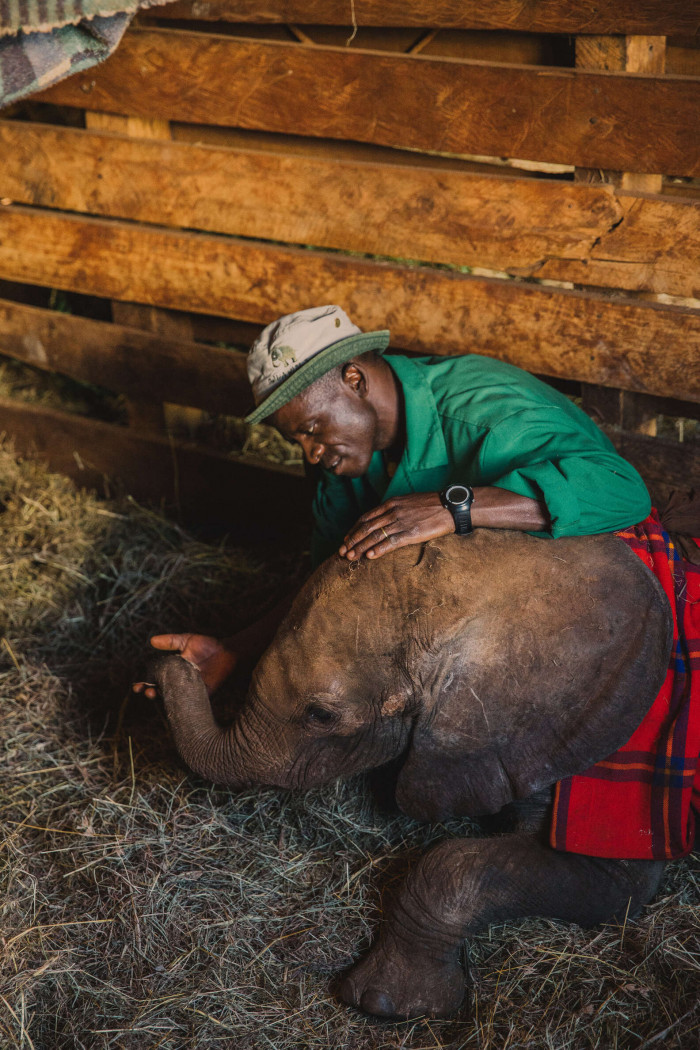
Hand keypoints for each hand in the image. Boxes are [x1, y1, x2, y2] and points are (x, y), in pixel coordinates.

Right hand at [132, 633, 235, 697]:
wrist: (227, 652)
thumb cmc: (207, 646)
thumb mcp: (187, 641)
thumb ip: (171, 641)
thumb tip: (152, 641)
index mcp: (173, 670)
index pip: (155, 679)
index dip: (145, 683)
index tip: (137, 686)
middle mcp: (179, 681)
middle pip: (161, 691)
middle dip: (150, 693)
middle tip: (146, 691)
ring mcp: (190, 689)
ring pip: (172, 698)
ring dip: (162, 698)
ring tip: (156, 694)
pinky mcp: (202, 694)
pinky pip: (190, 702)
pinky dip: (181, 703)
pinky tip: (174, 701)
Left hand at [339, 492, 453, 560]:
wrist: (450, 506)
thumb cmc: (431, 504)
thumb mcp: (408, 501)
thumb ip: (394, 509)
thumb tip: (383, 518)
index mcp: (391, 503)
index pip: (366, 517)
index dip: (354, 529)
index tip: (346, 539)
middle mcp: (392, 512)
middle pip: (366, 527)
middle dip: (352, 540)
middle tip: (342, 552)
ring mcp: (401, 522)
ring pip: (375, 536)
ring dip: (360, 547)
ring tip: (351, 557)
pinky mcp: (411, 533)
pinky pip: (391, 542)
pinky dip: (379, 550)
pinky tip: (370, 557)